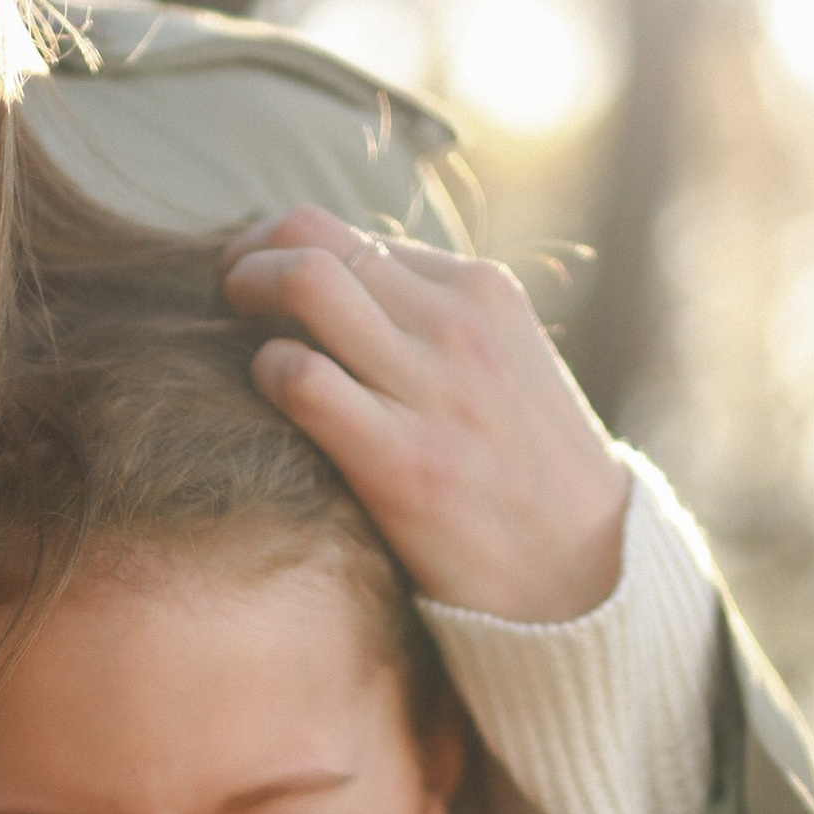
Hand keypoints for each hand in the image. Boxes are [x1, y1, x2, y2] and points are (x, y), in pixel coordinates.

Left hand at [219, 209, 630, 623]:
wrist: (587, 579)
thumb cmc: (529, 479)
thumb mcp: (505, 367)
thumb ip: (436, 324)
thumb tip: (345, 296)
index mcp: (482, 291)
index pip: (352, 234)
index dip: (290, 255)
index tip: (265, 289)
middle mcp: (457, 323)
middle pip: (312, 235)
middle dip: (248, 255)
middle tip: (225, 294)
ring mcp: (432, 389)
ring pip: (303, 283)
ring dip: (243, 296)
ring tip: (229, 333)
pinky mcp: (403, 462)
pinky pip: (301, 378)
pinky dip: (265, 375)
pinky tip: (270, 399)